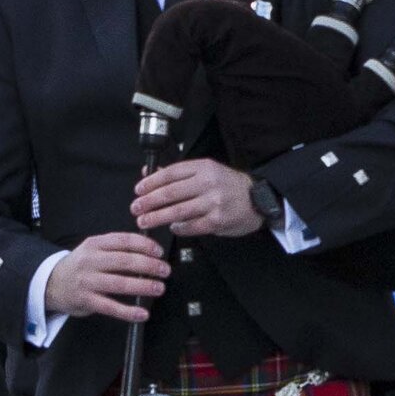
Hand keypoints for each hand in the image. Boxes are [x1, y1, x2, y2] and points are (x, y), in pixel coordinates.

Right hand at [50, 231, 172, 321]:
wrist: (51, 283)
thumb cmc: (80, 266)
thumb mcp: (94, 250)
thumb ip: (117, 248)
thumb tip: (149, 252)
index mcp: (95, 244)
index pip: (124, 240)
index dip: (145, 245)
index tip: (159, 252)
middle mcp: (90, 261)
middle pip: (124, 261)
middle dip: (149, 265)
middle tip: (165, 271)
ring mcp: (87, 281)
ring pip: (119, 283)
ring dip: (143, 286)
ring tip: (159, 288)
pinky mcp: (86, 300)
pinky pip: (110, 307)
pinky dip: (128, 312)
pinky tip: (142, 314)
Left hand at [133, 157, 267, 239]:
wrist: (258, 200)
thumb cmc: (228, 186)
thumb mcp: (205, 172)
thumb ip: (178, 174)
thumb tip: (148, 174)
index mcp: (203, 167)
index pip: (170, 173)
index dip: (151, 182)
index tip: (138, 190)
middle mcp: (208, 183)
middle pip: (170, 193)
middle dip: (149, 202)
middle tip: (136, 208)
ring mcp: (214, 202)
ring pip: (177, 211)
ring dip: (157, 217)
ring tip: (144, 221)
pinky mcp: (217, 220)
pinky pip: (190, 226)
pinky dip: (178, 228)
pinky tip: (172, 228)